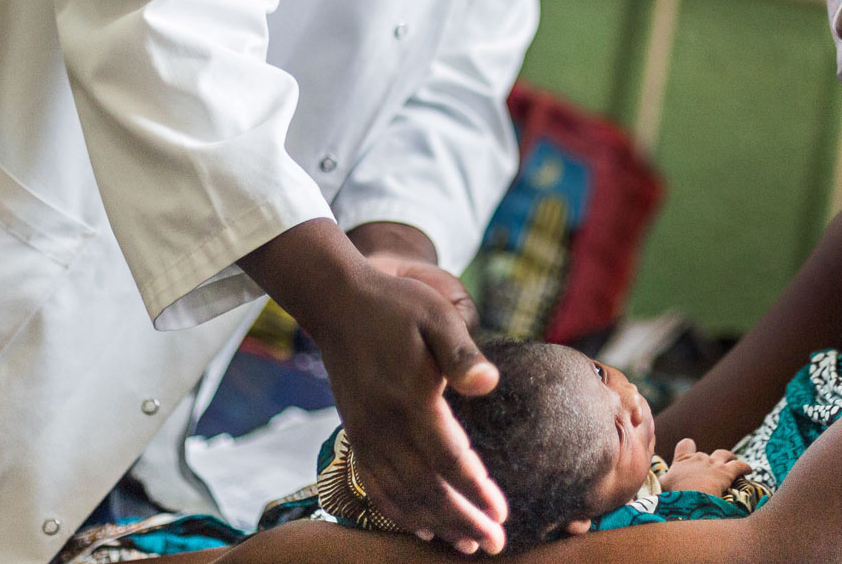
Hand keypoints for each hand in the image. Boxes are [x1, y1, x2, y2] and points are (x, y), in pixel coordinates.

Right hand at [240, 220, 506, 554]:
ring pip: (401, 495)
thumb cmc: (397, 305)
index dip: (476, 491)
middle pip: (427, 488)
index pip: (449, 459)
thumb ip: (463, 353)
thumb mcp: (437, 316)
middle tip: (496, 545)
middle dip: (462, 521)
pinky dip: (398, 513)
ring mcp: (365, 434)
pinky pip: (375, 486)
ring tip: (467, 546)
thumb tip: (489, 383)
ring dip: (436, 524)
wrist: (338, 302)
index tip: (502, 514)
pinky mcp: (356, 434)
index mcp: (410, 400)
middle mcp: (384, 426)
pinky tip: (422, 528)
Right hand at [658, 439, 750, 495]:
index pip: (686, 445)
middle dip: (710, 461)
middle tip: (712, 471)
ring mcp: (713, 464)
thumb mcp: (661, 489)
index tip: (690, 455)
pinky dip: (745, 467)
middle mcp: (699, 459)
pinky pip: (739, 466)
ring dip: (730, 457)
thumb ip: (656, 485)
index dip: (689, 448)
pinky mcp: (726, 472)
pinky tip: (749, 470)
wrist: (689, 498)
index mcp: (682, 461)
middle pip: (706, 453)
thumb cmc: (672, 495)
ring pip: (725, 454)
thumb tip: (643, 490)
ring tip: (733, 461)